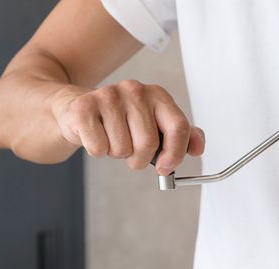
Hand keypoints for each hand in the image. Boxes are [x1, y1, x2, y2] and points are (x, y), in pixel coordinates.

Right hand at [49, 80, 204, 174]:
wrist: (80, 109)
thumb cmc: (123, 122)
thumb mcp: (156, 126)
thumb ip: (182, 137)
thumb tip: (197, 149)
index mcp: (158, 95)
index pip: (179, 127)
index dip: (175, 154)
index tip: (165, 167)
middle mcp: (135, 90)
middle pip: (148, 144)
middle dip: (139, 159)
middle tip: (132, 153)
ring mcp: (109, 95)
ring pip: (122, 149)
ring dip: (118, 154)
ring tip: (112, 139)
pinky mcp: (84, 106)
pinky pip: (99, 148)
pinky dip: (98, 151)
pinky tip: (97, 136)